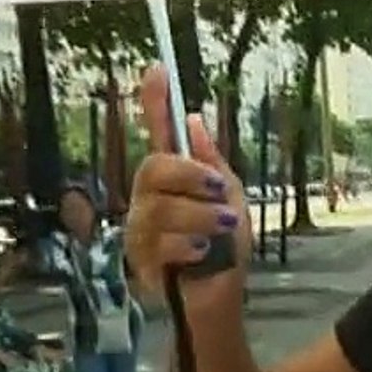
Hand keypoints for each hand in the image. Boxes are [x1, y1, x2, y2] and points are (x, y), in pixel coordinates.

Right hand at [125, 66, 249, 304]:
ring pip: (159, 207)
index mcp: (173, 183)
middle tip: (220, 193)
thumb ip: (213, 166)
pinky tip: (202, 254)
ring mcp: (139, 231)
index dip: (155, 103)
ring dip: (200, 217)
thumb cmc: (225, 253)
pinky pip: (162, 242)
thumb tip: (194, 120)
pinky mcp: (139, 262)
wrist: (221, 302)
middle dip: (191, 177)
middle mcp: (147, 200)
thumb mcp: (232, 203)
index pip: (158, 135)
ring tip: (221, 232)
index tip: (158, 69)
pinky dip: (191, 247)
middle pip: (152, 167)